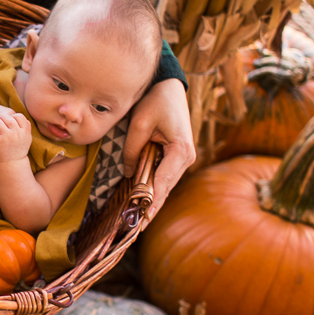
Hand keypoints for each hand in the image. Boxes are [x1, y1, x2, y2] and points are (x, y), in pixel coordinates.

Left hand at [0, 109, 31, 162]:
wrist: (12, 162)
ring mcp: (7, 137)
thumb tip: (21, 116)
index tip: (8, 115)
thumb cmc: (18, 148)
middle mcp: (16, 133)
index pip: (20, 117)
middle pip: (7, 118)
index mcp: (24, 131)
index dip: (13, 114)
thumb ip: (26, 127)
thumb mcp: (27, 138)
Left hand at [123, 78, 194, 221]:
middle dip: (150, 206)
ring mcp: (182, 158)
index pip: (163, 182)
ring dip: (150, 199)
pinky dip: (152, 187)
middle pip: (165, 188)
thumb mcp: (139, 124)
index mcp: (181, 151)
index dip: (151, 203)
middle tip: (135, 228)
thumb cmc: (156, 101)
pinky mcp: (176, 156)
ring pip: (164, 184)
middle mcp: (186, 158)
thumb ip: (132, 150)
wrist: (168, 86)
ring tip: (137, 220)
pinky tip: (140, 201)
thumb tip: (128, 175)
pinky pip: (162, 175)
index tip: (142, 220)